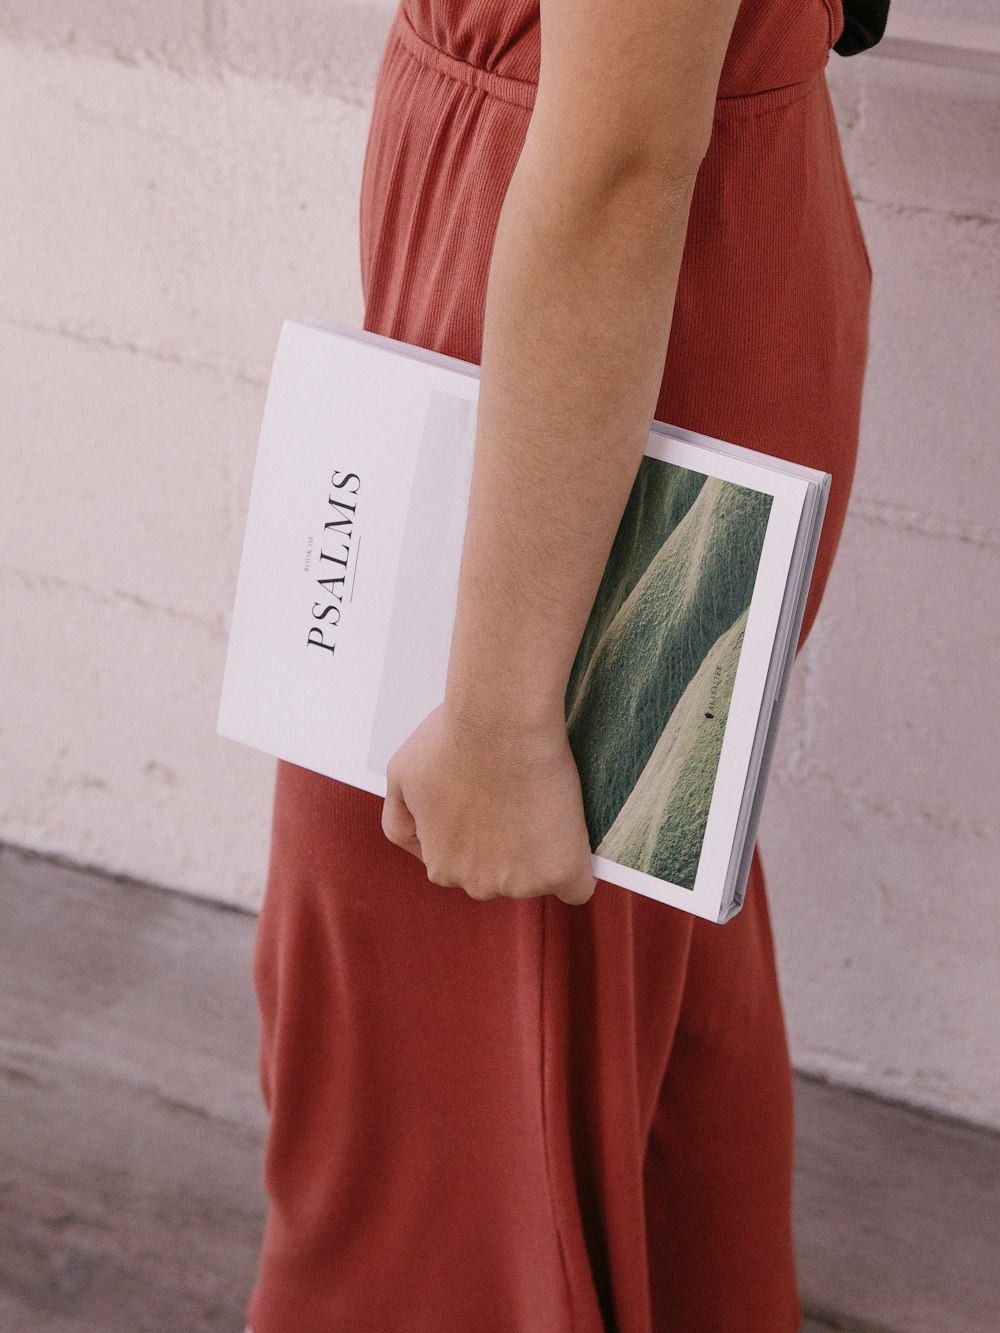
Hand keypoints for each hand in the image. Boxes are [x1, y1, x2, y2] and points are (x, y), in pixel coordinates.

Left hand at [380, 702, 597, 904]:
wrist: (500, 719)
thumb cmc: (454, 736)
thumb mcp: (401, 775)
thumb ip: (400, 820)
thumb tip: (420, 844)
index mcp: (441, 866)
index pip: (467, 866)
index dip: (482, 832)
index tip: (493, 803)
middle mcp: (476, 884)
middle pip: (502, 876)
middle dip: (510, 845)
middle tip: (518, 797)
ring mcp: (519, 882)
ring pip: (537, 878)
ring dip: (543, 850)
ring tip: (541, 801)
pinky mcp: (559, 871)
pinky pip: (577, 888)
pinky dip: (578, 867)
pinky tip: (572, 838)